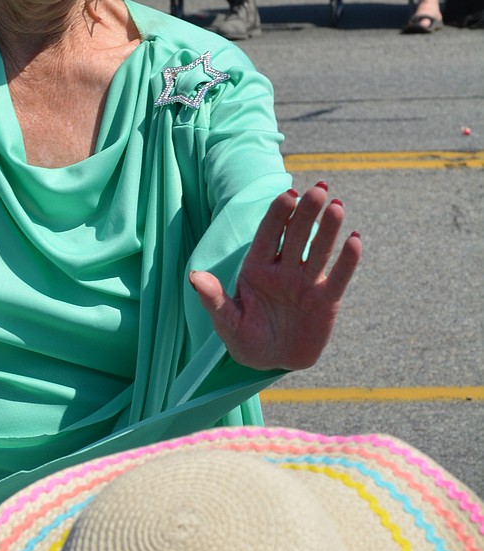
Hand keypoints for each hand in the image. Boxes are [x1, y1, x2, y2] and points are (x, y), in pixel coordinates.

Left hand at [189, 184, 360, 370]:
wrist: (271, 362)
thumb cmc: (245, 337)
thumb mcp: (226, 322)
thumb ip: (213, 299)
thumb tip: (194, 276)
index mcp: (257, 267)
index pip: (268, 234)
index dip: (279, 214)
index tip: (289, 194)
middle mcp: (283, 269)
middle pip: (297, 235)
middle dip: (307, 212)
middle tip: (319, 189)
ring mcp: (306, 283)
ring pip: (319, 251)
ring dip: (329, 229)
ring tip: (338, 206)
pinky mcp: (326, 301)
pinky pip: (338, 278)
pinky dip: (347, 260)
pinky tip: (355, 240)